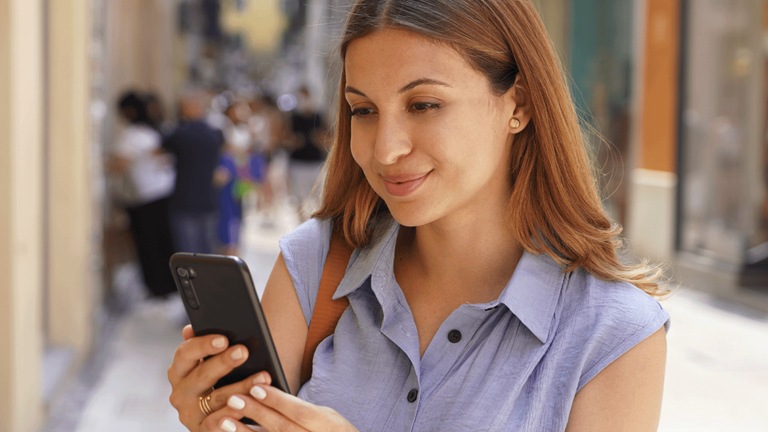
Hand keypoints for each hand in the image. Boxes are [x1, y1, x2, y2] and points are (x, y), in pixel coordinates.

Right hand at [167, 325, 270, 430]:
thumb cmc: (220, 381)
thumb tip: (190, 327)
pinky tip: (249, 405)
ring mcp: (190, 414)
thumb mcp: (212, 363)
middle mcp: (180, 393)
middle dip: (223, 362)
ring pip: (216, 399)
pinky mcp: (202, 430)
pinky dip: (233, 415)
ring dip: (241, 387)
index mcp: (179, 371)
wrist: (223, 417)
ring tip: (263, 377)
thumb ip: (205, 346)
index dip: (203, 345)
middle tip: (244, 351)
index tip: (224, 338)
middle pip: (201, 375)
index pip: (185, 353)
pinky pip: (217, 424)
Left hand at [214, 385, 358, 431]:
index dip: (277, 400)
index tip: (256, 387)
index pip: (300, 411)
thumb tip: (268, 393)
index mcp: (327, 426)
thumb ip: (302, 409)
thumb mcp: (327, 418)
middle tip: (234, 398)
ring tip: (224, 420)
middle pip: (282, 428)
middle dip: (257, 413)